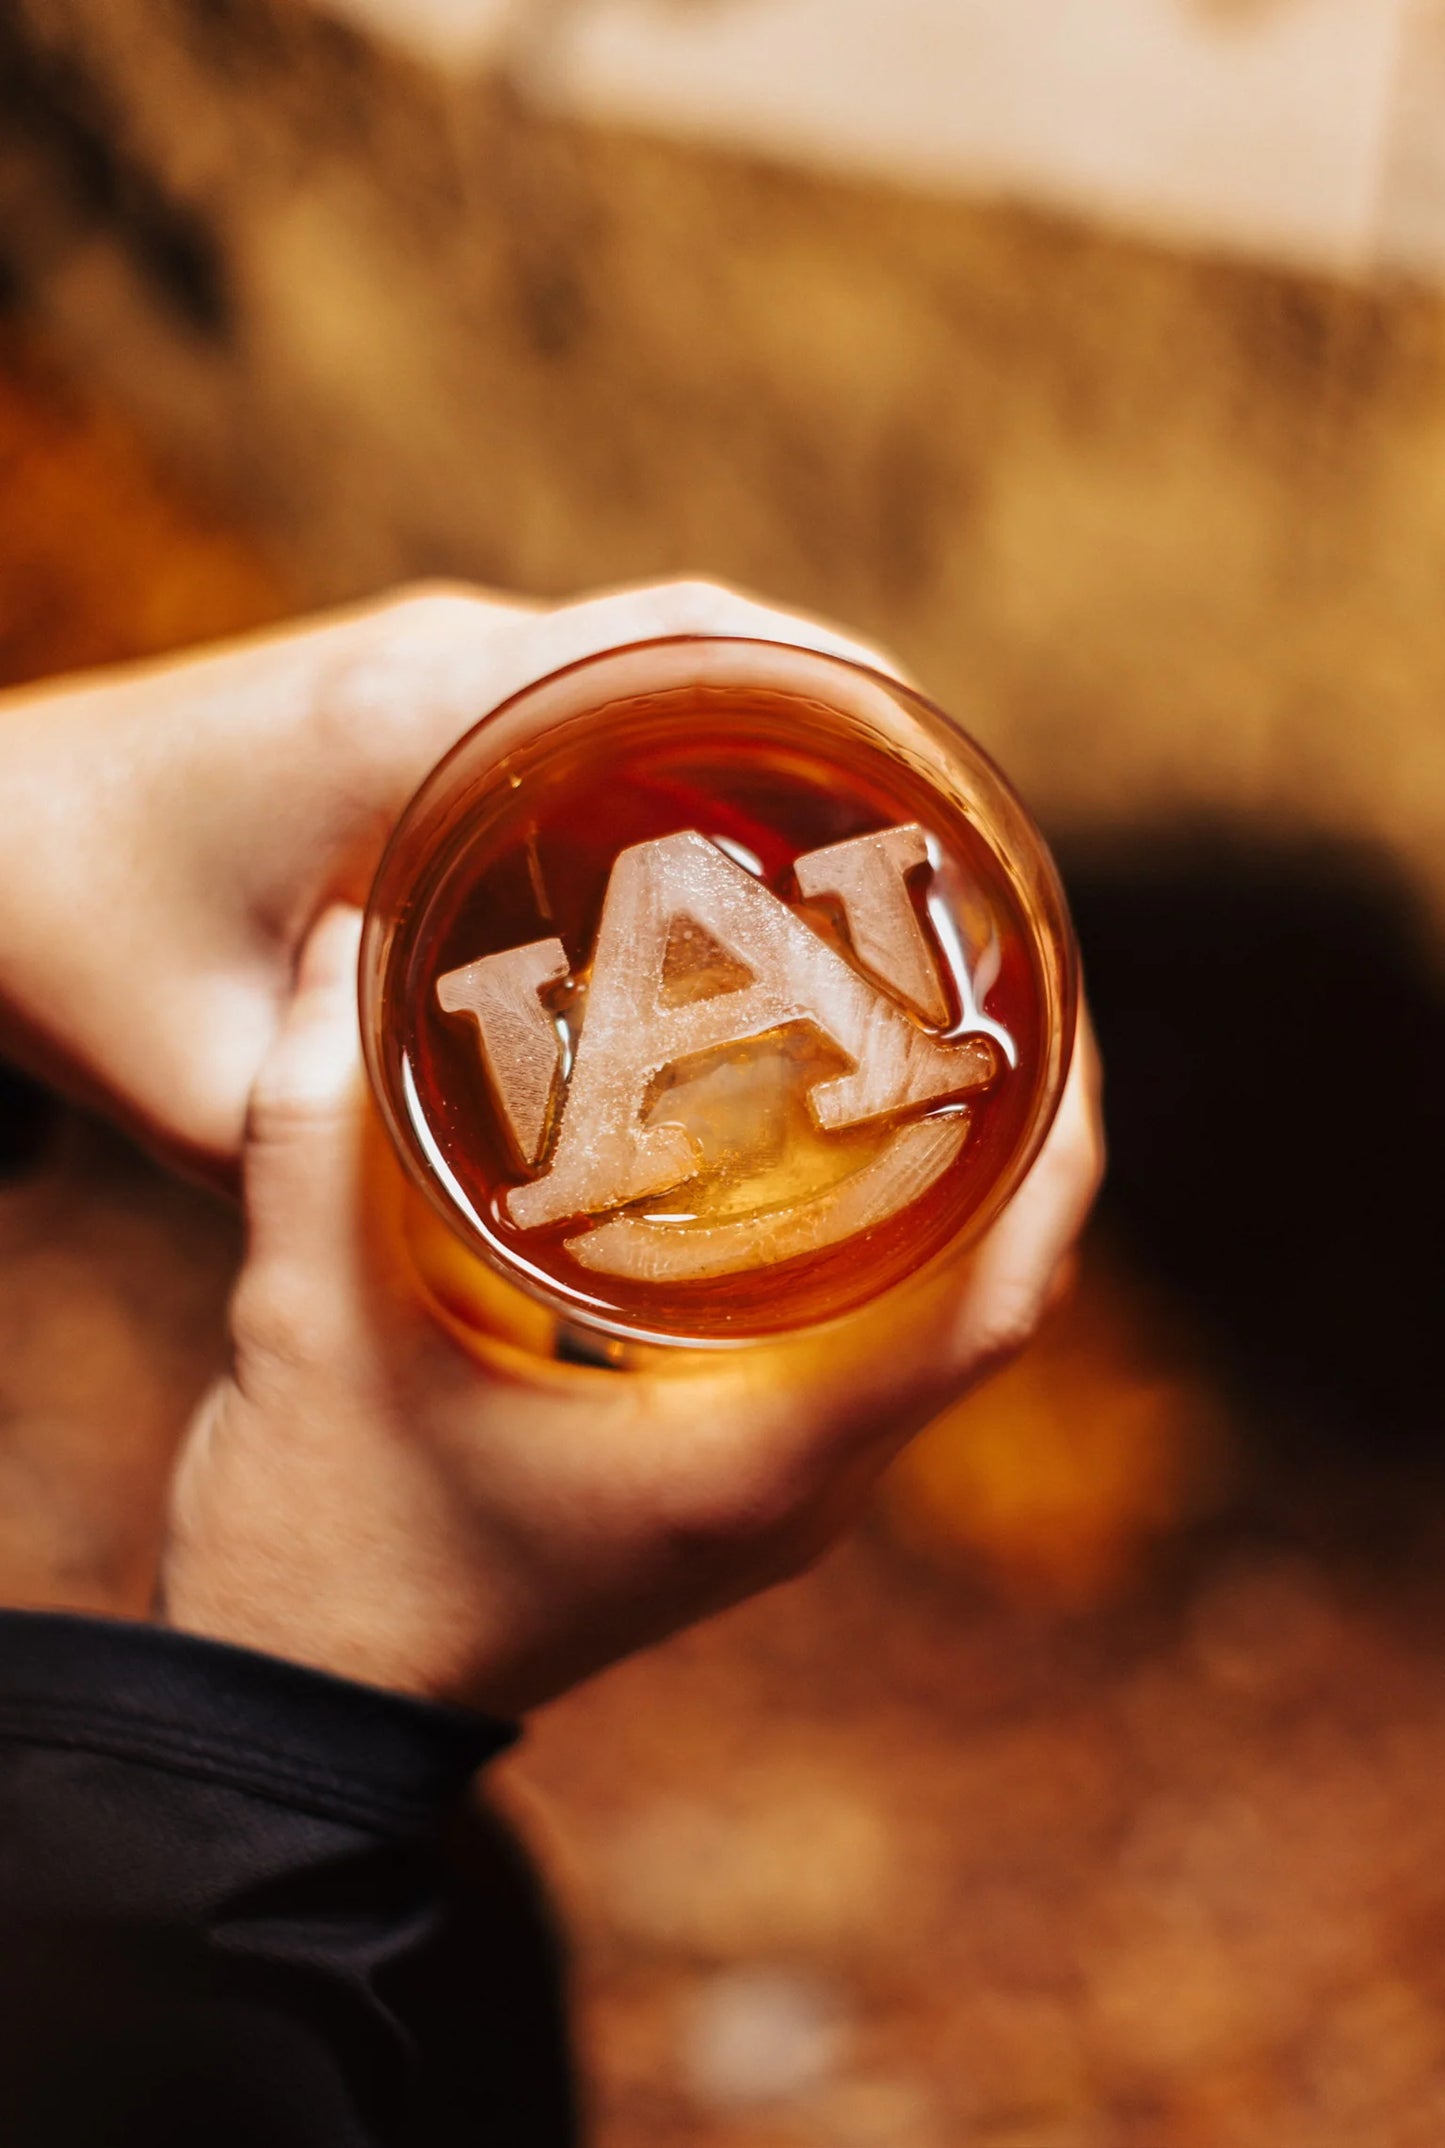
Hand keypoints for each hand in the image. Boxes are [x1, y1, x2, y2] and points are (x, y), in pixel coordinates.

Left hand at [0, 581, 891, 1182]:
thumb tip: (516, 1219)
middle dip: (840, 710)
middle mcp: (429, 658)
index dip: (822, 689)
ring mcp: (422, 660)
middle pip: (691, 629)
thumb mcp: (208, 1085)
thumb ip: (349, 1143)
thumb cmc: (66, 946)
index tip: (941, 775)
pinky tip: (737, 847)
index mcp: (399, 723)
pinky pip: (586, 683)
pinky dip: (686, 733)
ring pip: (649, 646)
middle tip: (946, 847)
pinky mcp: (408, 688)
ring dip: (770, 715)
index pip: (660, 643)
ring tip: (884, 846)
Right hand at [161, 908, 1102, 1715]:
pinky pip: (865, 1352)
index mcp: (754, 1458)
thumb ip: (316, 1120)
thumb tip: (337, 933)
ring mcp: (777, 1500)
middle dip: (1019, 1136)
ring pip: (935, 1327)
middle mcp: (800, 1488)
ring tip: (923, 1031)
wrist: (303, 1715)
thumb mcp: (307, 1322)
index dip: (1058, 1148)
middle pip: (992, 1300)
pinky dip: (881, 1244)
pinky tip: (816, 1146)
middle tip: (983, 974)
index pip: (994, 1303)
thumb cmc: (320, 1550)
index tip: (1052, 1003)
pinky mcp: (734, 1490)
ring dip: (960, 1190)